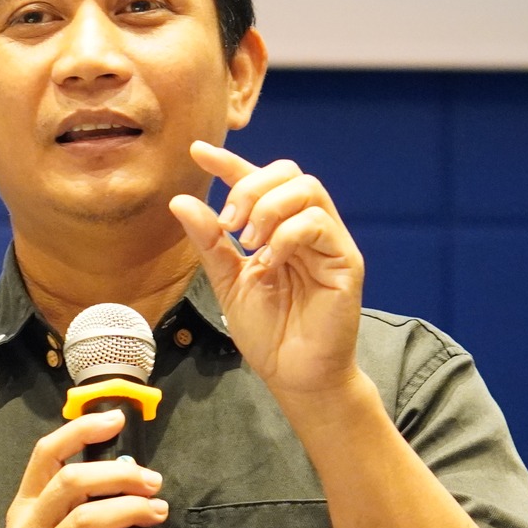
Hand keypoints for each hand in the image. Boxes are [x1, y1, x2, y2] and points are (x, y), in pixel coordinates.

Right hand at [0, 409, 167, 527]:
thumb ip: (71, 512)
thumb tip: (123, 477)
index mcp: (23, 510)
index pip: (46, 453)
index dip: (82, 431)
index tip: (114, 421)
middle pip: (73, 481)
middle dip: (121, 475)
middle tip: (153, 481)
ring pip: (88, 517)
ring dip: (131, 509)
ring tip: (156, 512)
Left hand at [168, 141, 364, 397]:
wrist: (293, 375)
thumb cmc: (268, 332)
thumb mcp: (228, 282)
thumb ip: (210, 243)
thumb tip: (181, 200)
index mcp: (277, 229)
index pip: (258, 181)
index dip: (230, 162)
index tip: (198, 152)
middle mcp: (307, 228)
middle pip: (289, 172)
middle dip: (251, 187)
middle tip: (229, 224)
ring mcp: (329, 242)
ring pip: (307, 190)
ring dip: (268, 208)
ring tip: (248, 243)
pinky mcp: (346, 261)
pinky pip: (319, 223)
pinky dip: (288, 233)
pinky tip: (271, 259)